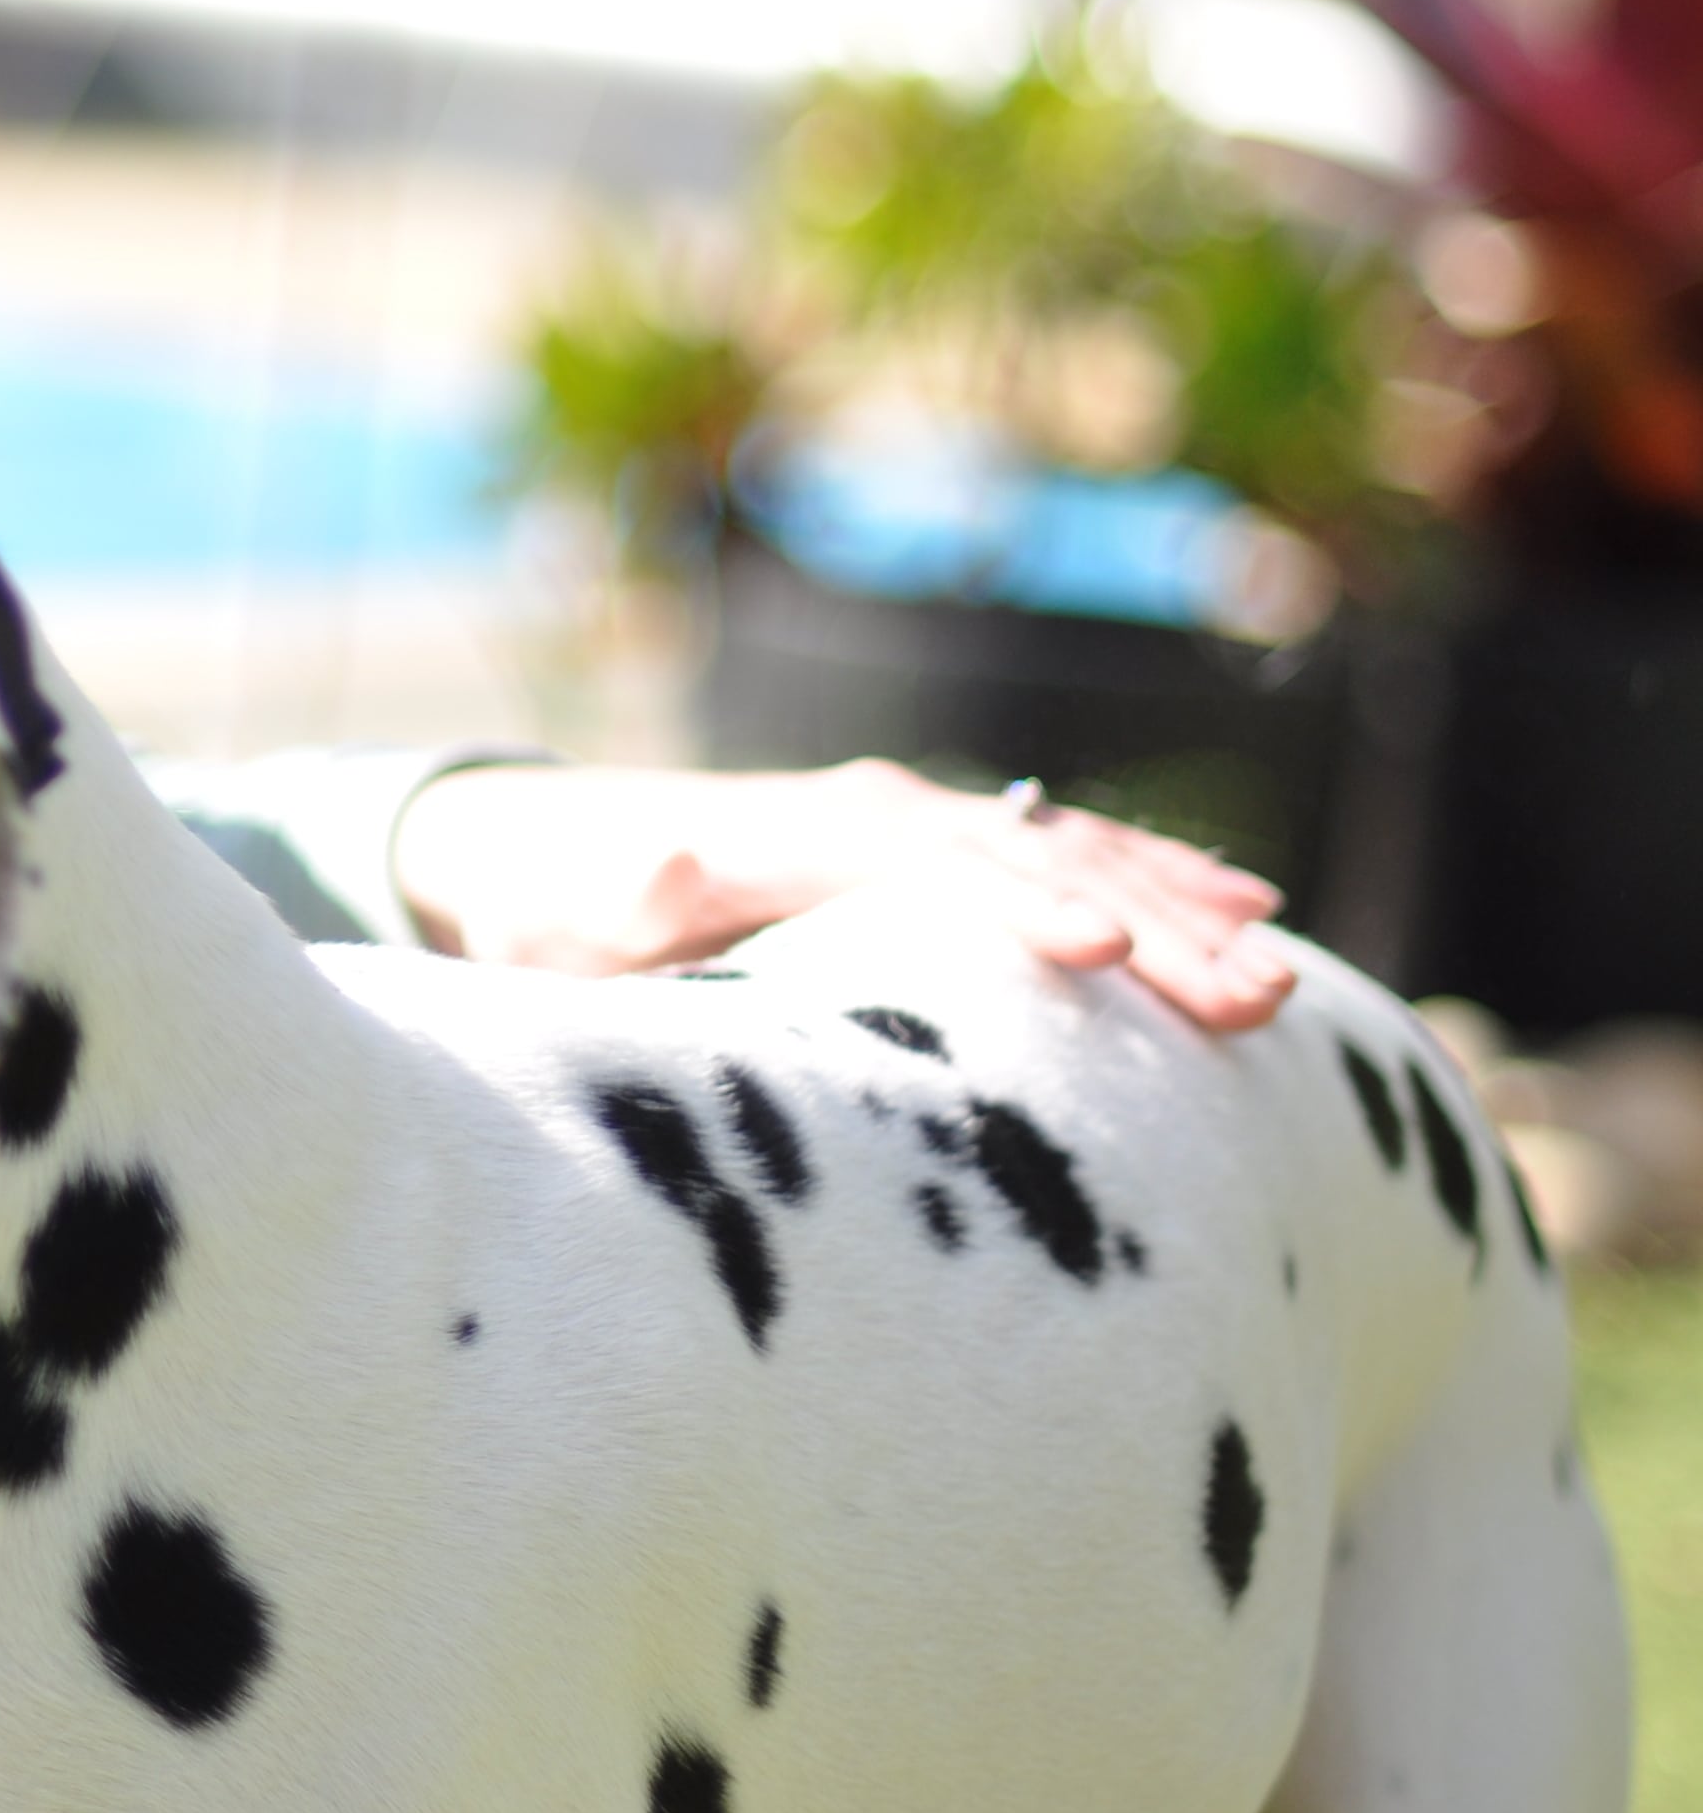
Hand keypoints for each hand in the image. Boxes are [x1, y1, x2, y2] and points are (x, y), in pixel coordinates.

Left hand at [390, 757, 1294, 1031]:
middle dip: (1147, 925)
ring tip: (1275, 979)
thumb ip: (643, 901)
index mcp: (798, 835)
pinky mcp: (929, 848)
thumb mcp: (585, 918)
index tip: (1106, 958)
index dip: (1019, 906)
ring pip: (1066, 853)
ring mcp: (908, 821)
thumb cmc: (560, 905)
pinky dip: (1149, 877)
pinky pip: (1057, 853)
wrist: (537, 844)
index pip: (932, 865)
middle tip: (1254, 1000)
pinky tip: (1243, 913)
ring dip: (1174, 909)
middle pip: (1031, 859)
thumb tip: (684, 866)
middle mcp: (871, 812)